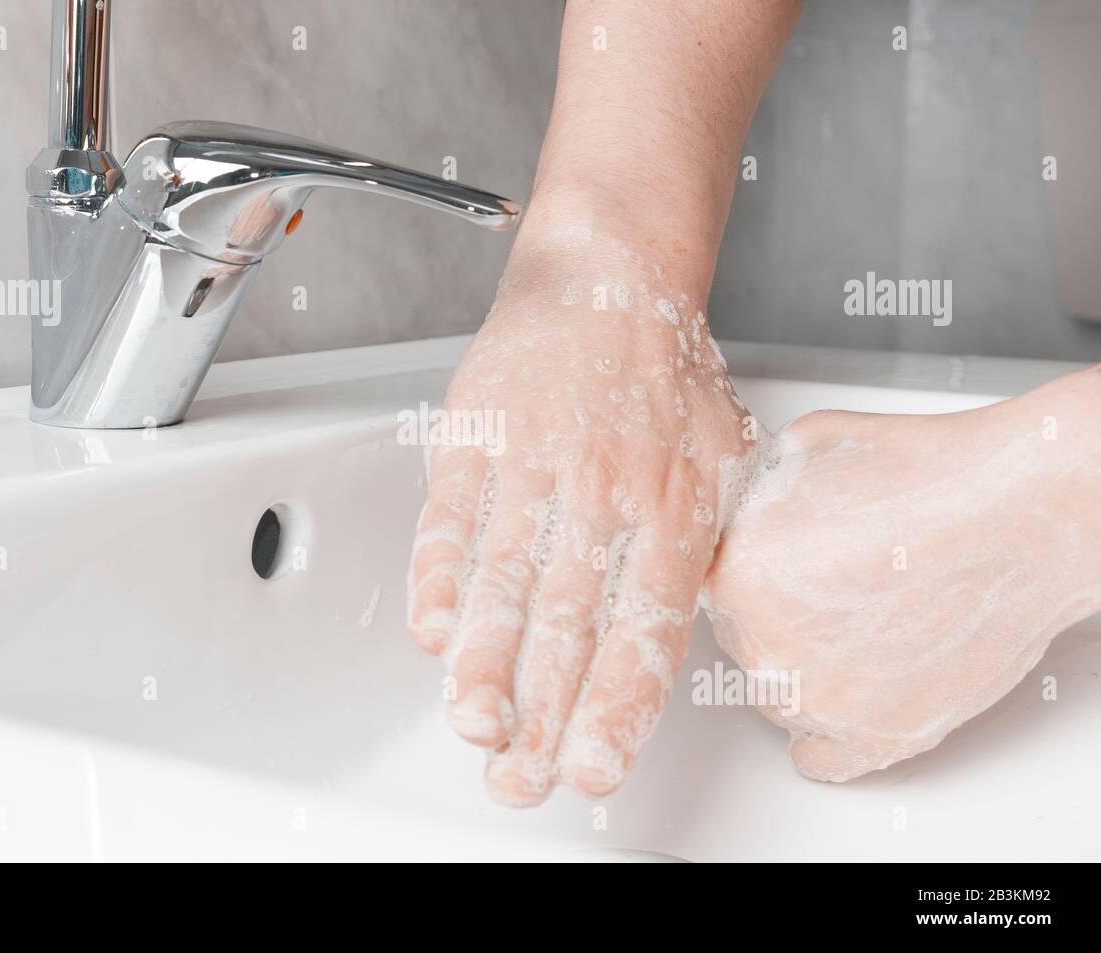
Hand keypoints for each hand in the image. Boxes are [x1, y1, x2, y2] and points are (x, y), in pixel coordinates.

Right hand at [407, 226, 753, 804]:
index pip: (646, 628)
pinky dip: (438, 577)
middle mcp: (607, 492)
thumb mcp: (722, 458)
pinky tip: (433, 633)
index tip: (590, 768)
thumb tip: (659, 643)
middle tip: (519, 778)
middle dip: (542, 714)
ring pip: (506, 580)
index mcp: (677, 507)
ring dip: (485, 663)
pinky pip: (453, 516)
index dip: (616, 707)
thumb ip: (697, 550)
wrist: (609, 277)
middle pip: (569, 623)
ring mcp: (537, 462)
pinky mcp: (478, 434)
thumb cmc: (664, 376)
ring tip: (474, 726)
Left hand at [701, 369, 1100, 779]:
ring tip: (864, 618)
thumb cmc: (927, 476)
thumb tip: (737, 510)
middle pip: (742, 641)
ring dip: (804, 667)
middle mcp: (764, 648)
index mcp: (733, 576)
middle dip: (776, 612)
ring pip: (777, 695)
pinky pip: (818, 758)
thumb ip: (750, 497)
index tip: (776, 562)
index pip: (705, 588)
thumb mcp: (800, 450)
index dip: (744, 569)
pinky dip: (827, 731)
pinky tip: (848, 692)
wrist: (1020, 514)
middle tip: (832, 582)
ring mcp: (818, 701)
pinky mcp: (875, 738)